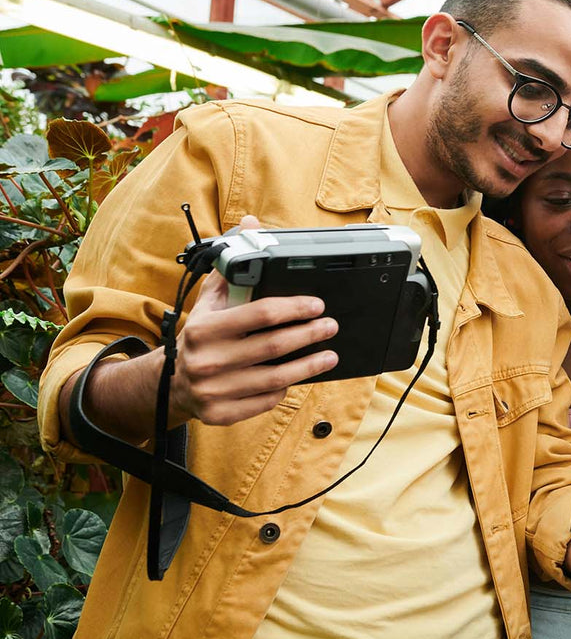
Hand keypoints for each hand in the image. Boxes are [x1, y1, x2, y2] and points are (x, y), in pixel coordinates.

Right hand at [172, 215, 339, 425]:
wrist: (171, 383)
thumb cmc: (202, 335)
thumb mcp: (210, 300)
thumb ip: (232, 264)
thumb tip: (251, 224)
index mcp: (204, 328)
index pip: (260, 314)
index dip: (295, 308)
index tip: (318, 305)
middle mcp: (206, 360)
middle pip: (274, 346)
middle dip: (310, 334)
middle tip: (331, 326)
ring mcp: (213, 390)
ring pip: (276, 377)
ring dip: (309, 365)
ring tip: (330, 354)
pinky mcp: (221, 414)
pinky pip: (266, 400)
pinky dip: (285, 388)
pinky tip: (298, 376)